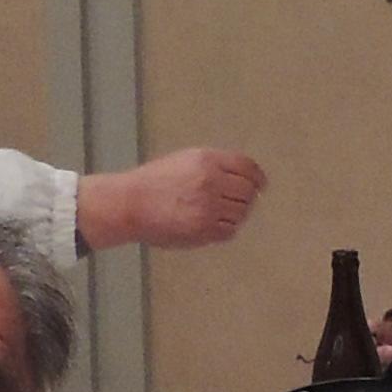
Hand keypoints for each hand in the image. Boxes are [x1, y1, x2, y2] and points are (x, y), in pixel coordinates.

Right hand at [120, 147, 264, 248]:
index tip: (260, 185)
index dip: (258, 177)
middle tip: (238, 202)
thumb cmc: (155, 182)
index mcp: (207, 160)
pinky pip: (229, 231)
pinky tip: (213, 225)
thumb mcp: (186, 160)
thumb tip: (244, 177)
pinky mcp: (203, 229)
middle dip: (247, 198)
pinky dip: (226, 229)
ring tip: (219, 214)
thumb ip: (214, 165)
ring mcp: (209, 207)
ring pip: (241, 213)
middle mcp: (211, 182)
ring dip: (235, 214)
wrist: (130, 204)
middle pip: (248, 192)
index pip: (248, 167)